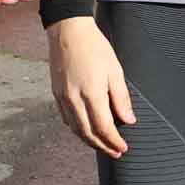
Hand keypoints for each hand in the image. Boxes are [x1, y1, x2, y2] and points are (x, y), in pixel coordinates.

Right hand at [48, 16, 135, 156]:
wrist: (68, 31)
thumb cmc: (95, 47)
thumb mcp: (115, 71)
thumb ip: (121, 98)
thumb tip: (128, 120)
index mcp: (91, 93)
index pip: (103, 127)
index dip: (113, 141)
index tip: (123, 148)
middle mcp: (73, 98)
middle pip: (87, 133)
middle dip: (102, 146)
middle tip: (116, 153)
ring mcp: (62, 97)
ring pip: (75, 128)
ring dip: (89, 141)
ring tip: (103, 146)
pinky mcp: (56, 94)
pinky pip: (66, 119)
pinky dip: (78, 129)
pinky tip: (87, 130)